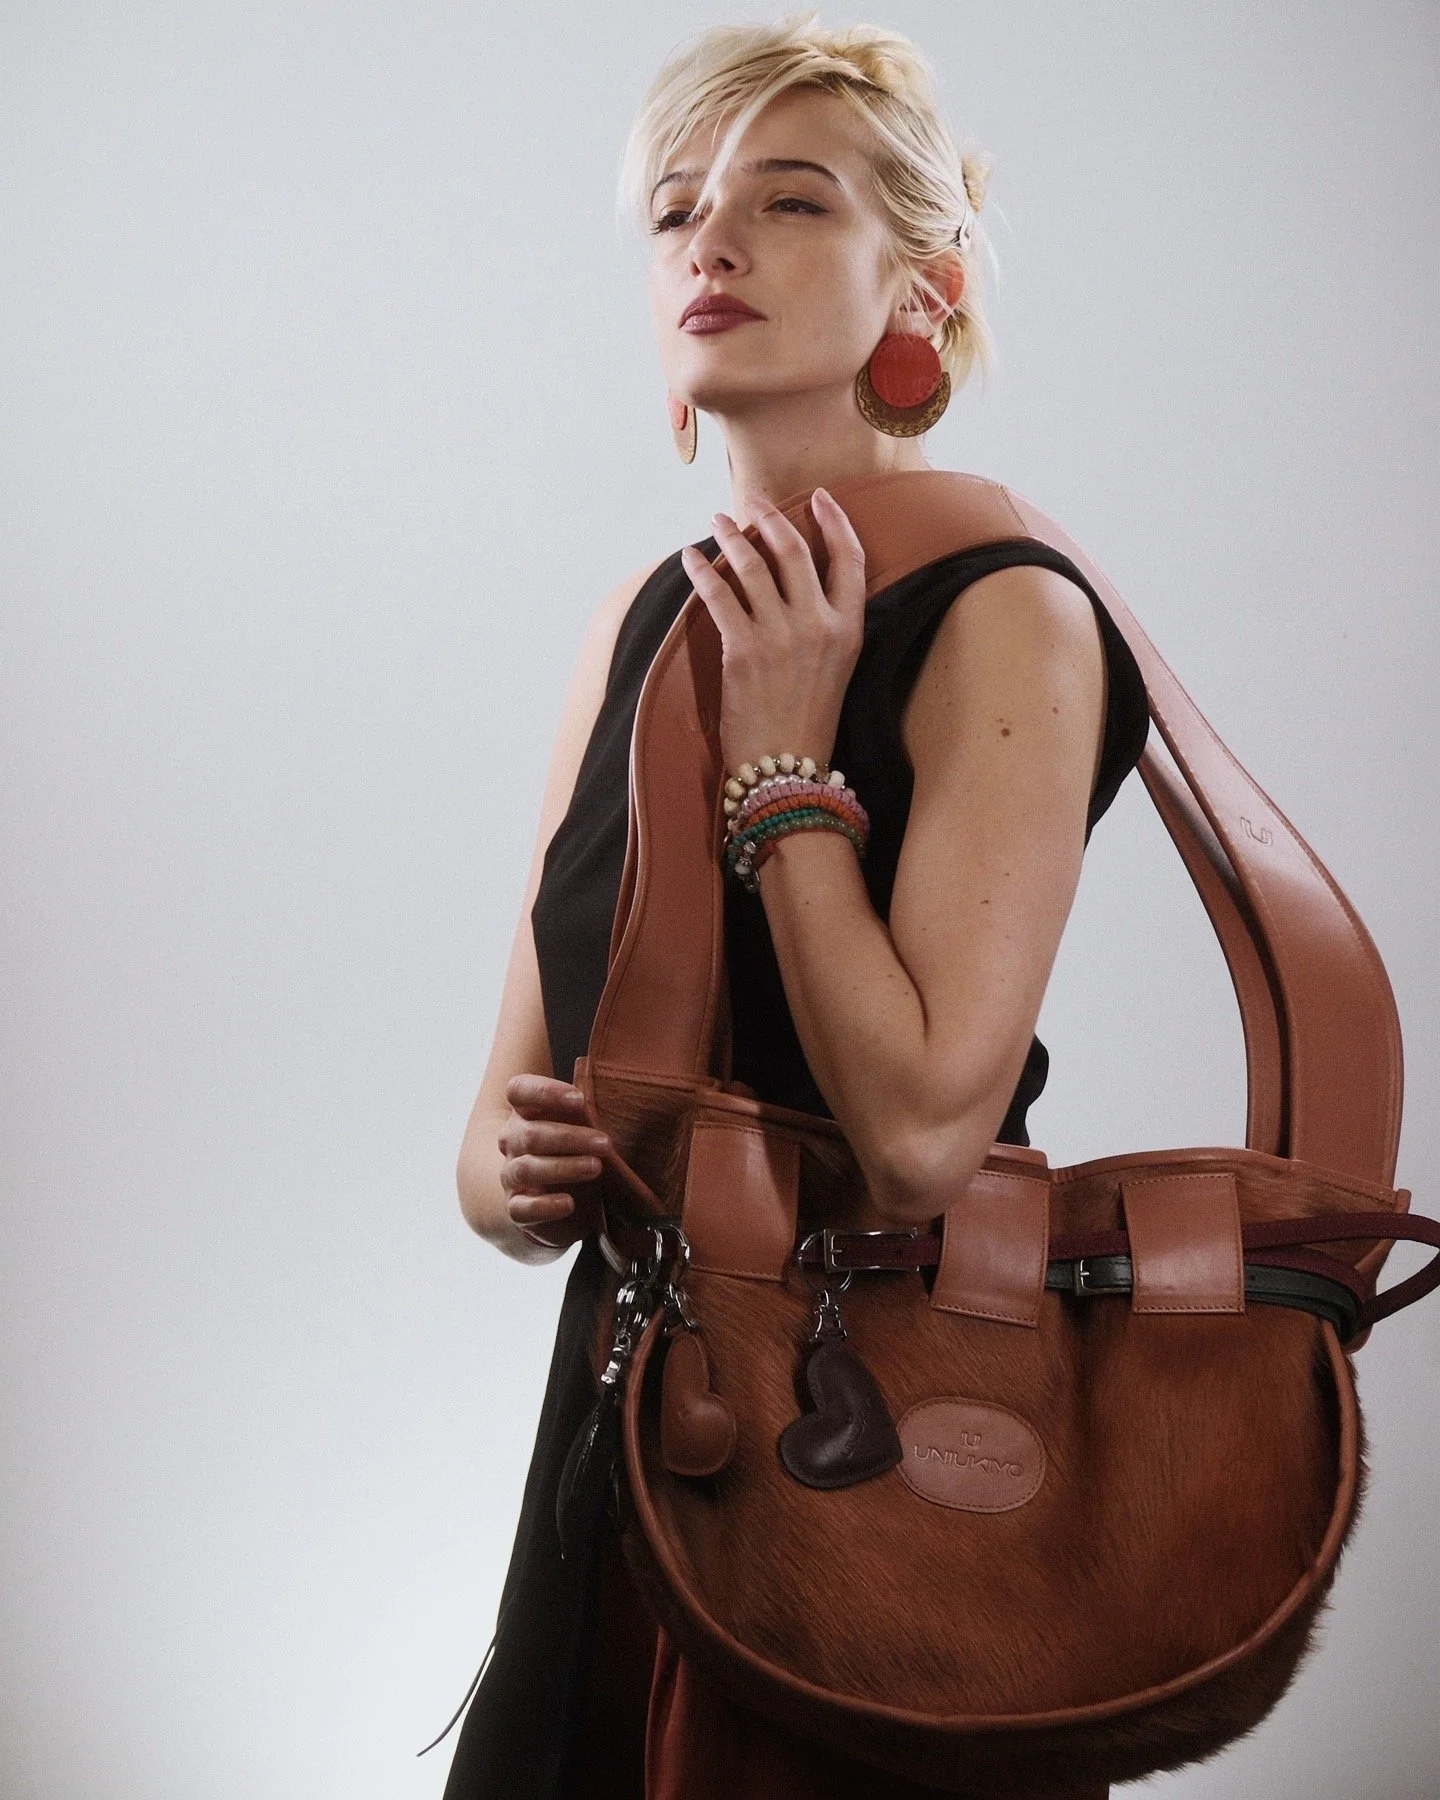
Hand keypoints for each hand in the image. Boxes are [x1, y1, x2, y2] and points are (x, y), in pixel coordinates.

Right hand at [498, 1074, 609, 1250]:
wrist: (559, 1198)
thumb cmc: (574, 1150)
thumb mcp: (580, 1126)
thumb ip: (586, 1111)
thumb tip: (609, 1098)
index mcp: (525, 1113)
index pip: (518, 1091)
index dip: (544, 1092)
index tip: (579, 1099)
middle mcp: (513, 1141)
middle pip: (530, 1134)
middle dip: (570, 1138)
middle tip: (604, 1143)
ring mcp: (511, 1175)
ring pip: (527, 1169)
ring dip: (563, 1167)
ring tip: (595, 1168)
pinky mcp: (515, 1208)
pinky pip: (521, 1208)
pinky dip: (546, 1206)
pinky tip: (569, 1203)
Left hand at [680, 489, 865, 775]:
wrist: (787, 769)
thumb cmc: (808, 721)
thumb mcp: (837, 668)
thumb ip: (826, 624)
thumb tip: (794, 580)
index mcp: (849, 629)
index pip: (850, 559)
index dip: (836, 522)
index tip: (820, 498)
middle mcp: (820, 626)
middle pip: (795, 551)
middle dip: (771, 518)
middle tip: (752, 501)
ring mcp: (782, 636)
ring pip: (754, 566)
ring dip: (733, 536)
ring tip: (719, 521)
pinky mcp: (744, 651)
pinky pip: (719, 595)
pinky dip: (701, 571)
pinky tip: (690, 558)